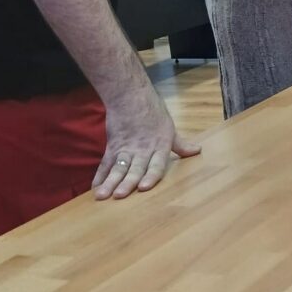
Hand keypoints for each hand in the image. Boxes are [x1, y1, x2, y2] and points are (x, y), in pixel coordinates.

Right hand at [92, 83, 200, 199]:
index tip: (143, 187)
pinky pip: (105, 163)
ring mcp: (125, 149)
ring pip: (118, 168)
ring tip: (102, 195)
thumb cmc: (152, 112)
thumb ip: (180, 144)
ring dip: (110, 182)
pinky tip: (95, 187)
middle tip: (119, 196)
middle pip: (134, 169)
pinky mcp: (112, 146)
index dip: (150, 176)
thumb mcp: (169, 128)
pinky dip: (99, 176)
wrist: (130, 96)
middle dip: (126, 183)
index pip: (156, 164)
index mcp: (159, 146)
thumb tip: (197, 150)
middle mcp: (142, 150)